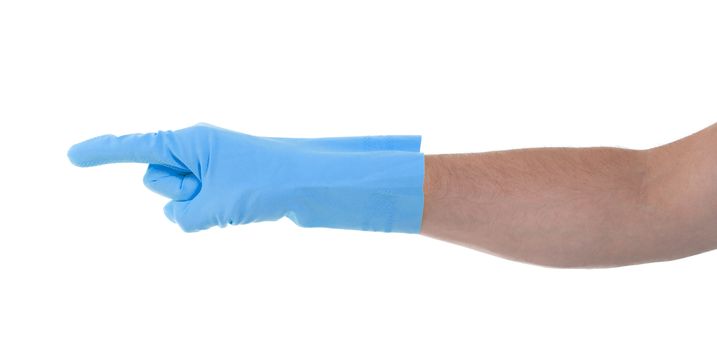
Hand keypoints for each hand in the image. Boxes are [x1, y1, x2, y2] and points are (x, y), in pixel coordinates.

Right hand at [68, 124, 424, 232]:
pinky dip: (211, 214)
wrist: (310, 185)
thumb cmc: (266, 182)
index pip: (138, 146)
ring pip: (176, 200)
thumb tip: (179, 218)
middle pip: (156, 180)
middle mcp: (198, 152)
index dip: (103, 152)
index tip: (72, 156)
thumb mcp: (215, 202)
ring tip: (233, 199)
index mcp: (192, 140)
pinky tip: (239, 207)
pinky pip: (197, 209)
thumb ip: (183, 214)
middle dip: (174, 192)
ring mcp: (210, 171)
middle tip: (212, 191)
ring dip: (196, 207)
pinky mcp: (222, 188)